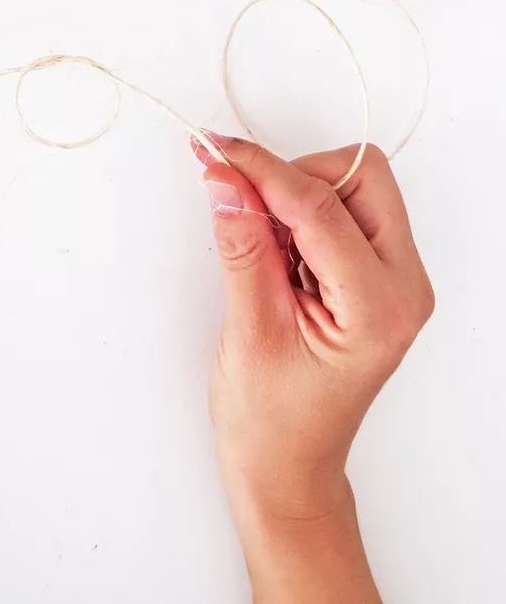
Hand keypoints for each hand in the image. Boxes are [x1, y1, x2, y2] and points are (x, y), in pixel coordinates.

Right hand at [193, 135, 433, 601]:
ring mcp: (394, 279)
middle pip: (360, 178)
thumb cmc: (271, 421)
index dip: (261, 170)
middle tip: (242, 206)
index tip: (215, 150)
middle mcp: (403, 286)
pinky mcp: (374, 274)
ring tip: (260, 253)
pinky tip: (273, 255)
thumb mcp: (249, 330)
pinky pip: (342, 210)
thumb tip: (225, 179)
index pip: (321, 205)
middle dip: (294, 177)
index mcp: (379, 308)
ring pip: (351, 187)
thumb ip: (242, 245)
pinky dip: (298, 214)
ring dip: (294, 197)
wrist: (287, 468)